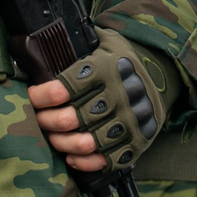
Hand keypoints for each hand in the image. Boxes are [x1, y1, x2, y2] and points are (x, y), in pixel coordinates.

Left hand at [26, 28, 166, 173]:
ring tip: (52, 138)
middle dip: (46, 121)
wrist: (163, 76)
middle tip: (37, 120)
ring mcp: (129, 122)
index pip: (66, 87)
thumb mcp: (106, 42)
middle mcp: (119, 95)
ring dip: (62, 143)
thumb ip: (81, 40)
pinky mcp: (136, 142)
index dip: (42, 95)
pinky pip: (105, 160)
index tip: (32, 97)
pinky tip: (72, 156)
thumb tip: (45, 34)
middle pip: (71, 118)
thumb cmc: (123, 61)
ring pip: (85, 142)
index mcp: (107, 69)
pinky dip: (84, 162)